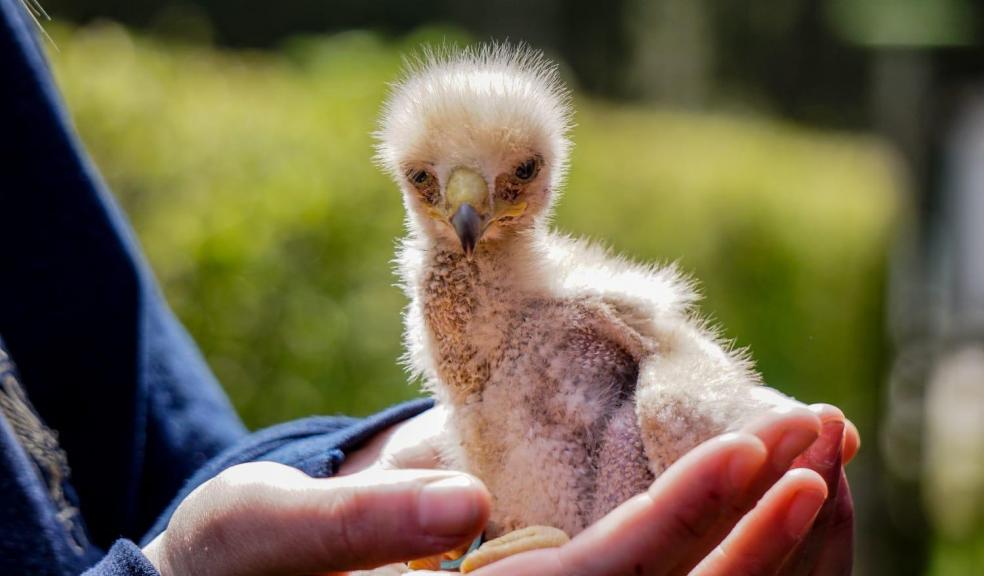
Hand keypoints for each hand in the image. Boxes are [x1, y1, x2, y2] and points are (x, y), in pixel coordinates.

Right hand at [143, 399, 857, 574]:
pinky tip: (756, 493)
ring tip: (815, 456)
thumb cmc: (238, 561)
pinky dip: (713, 545)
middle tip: (823, 443)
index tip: (752, 450)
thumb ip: (360, 524)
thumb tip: (468, 507)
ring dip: (754, 539)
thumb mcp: (270, 530)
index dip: (676, 524)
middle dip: (752, 531)